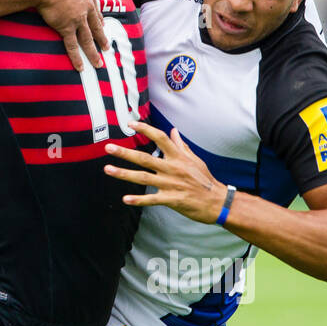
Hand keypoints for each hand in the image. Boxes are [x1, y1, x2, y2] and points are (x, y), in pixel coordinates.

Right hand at [36, 0, 106, 70]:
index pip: (94, 5)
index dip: (97, 15)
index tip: (101, 23)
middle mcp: (85, 6)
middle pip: (95, 24)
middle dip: (101, 36)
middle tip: (107, 46)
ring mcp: (77, 18)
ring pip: (88, 38)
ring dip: (94, 52)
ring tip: (100, 63)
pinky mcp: (67, 28)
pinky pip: (73, 46)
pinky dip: (77, 57)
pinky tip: (82, 68)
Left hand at [103, 121, 225, 224]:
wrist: (218, 202)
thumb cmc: (205, 180)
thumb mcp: (195, 160)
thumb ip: (181, 145)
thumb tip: (173, 130)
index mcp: (178, 157)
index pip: (160, 138)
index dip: (145, 129)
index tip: (130, 123)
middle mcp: (173, 168)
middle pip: (145, 158)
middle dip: (125, 152)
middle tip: (108, 147)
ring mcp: (171, 184)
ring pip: (143, 177)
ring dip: (124, 174)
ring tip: (108, 169)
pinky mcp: (172, 199)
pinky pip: (152, 199)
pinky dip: (138, 200)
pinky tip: (125, 199)